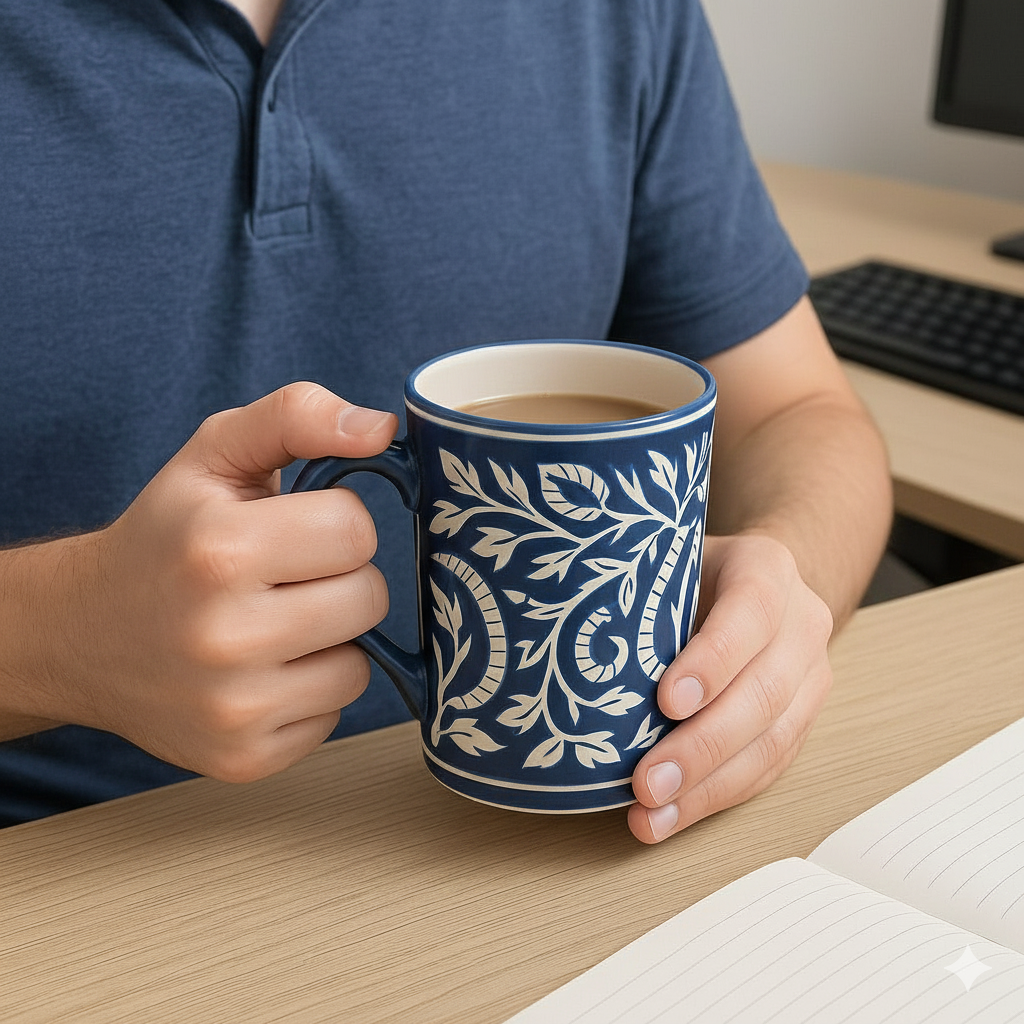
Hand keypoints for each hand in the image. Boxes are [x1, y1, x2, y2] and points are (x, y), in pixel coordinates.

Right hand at [2, 383, 397, 780]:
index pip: (357, 530)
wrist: (83, 634)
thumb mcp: (215, 453)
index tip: (290, 530)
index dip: (333, 523)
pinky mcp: (244, 759)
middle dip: (339, 579)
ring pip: (359, 664)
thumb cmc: (166, 535)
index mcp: (220, 550)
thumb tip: (383, 428)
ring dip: (330, 640)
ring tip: (272, 624)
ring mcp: (234, 709)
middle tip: (283, 578)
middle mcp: (225, 637)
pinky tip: (262, 671)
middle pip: (369, 598)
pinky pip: (334, 715)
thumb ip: (298, 416)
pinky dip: (309, 690)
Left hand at [627, 533, 833, 842]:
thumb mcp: (666, 562)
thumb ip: (644, 597)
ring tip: (652, 813)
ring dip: (707, 786)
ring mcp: (809, 675)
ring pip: (771, 741)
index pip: (750, 611)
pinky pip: (767, 768)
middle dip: (702, 745)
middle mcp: (801, 621)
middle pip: (763, 691)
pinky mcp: (801, 720)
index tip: (666, 701)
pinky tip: (669, 816)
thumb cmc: (688, 570)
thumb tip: (573, 652)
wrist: (750, 581)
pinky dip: (714, 797)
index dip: (712, 661)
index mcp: (767, 568)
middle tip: (647, 781)